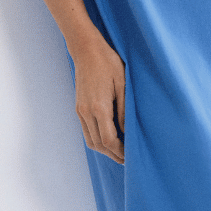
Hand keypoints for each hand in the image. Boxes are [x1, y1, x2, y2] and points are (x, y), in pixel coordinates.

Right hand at [70, 34, 125, 164]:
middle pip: (98, 144)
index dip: (120, 151)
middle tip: (127, 160)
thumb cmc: (108, 63)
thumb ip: (124, 110)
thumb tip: (127, 130)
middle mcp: (86, 112)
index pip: (109, 140)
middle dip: (113, 154)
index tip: (131, 155)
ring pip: (90, 140)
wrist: (86, 50)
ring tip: (119, 152)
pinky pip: (86, 131)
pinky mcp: (78, 108)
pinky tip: (108, 139)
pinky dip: (97, 140)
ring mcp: (80, 111)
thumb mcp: (123, 84)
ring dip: (104, 150)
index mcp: (99, 107)